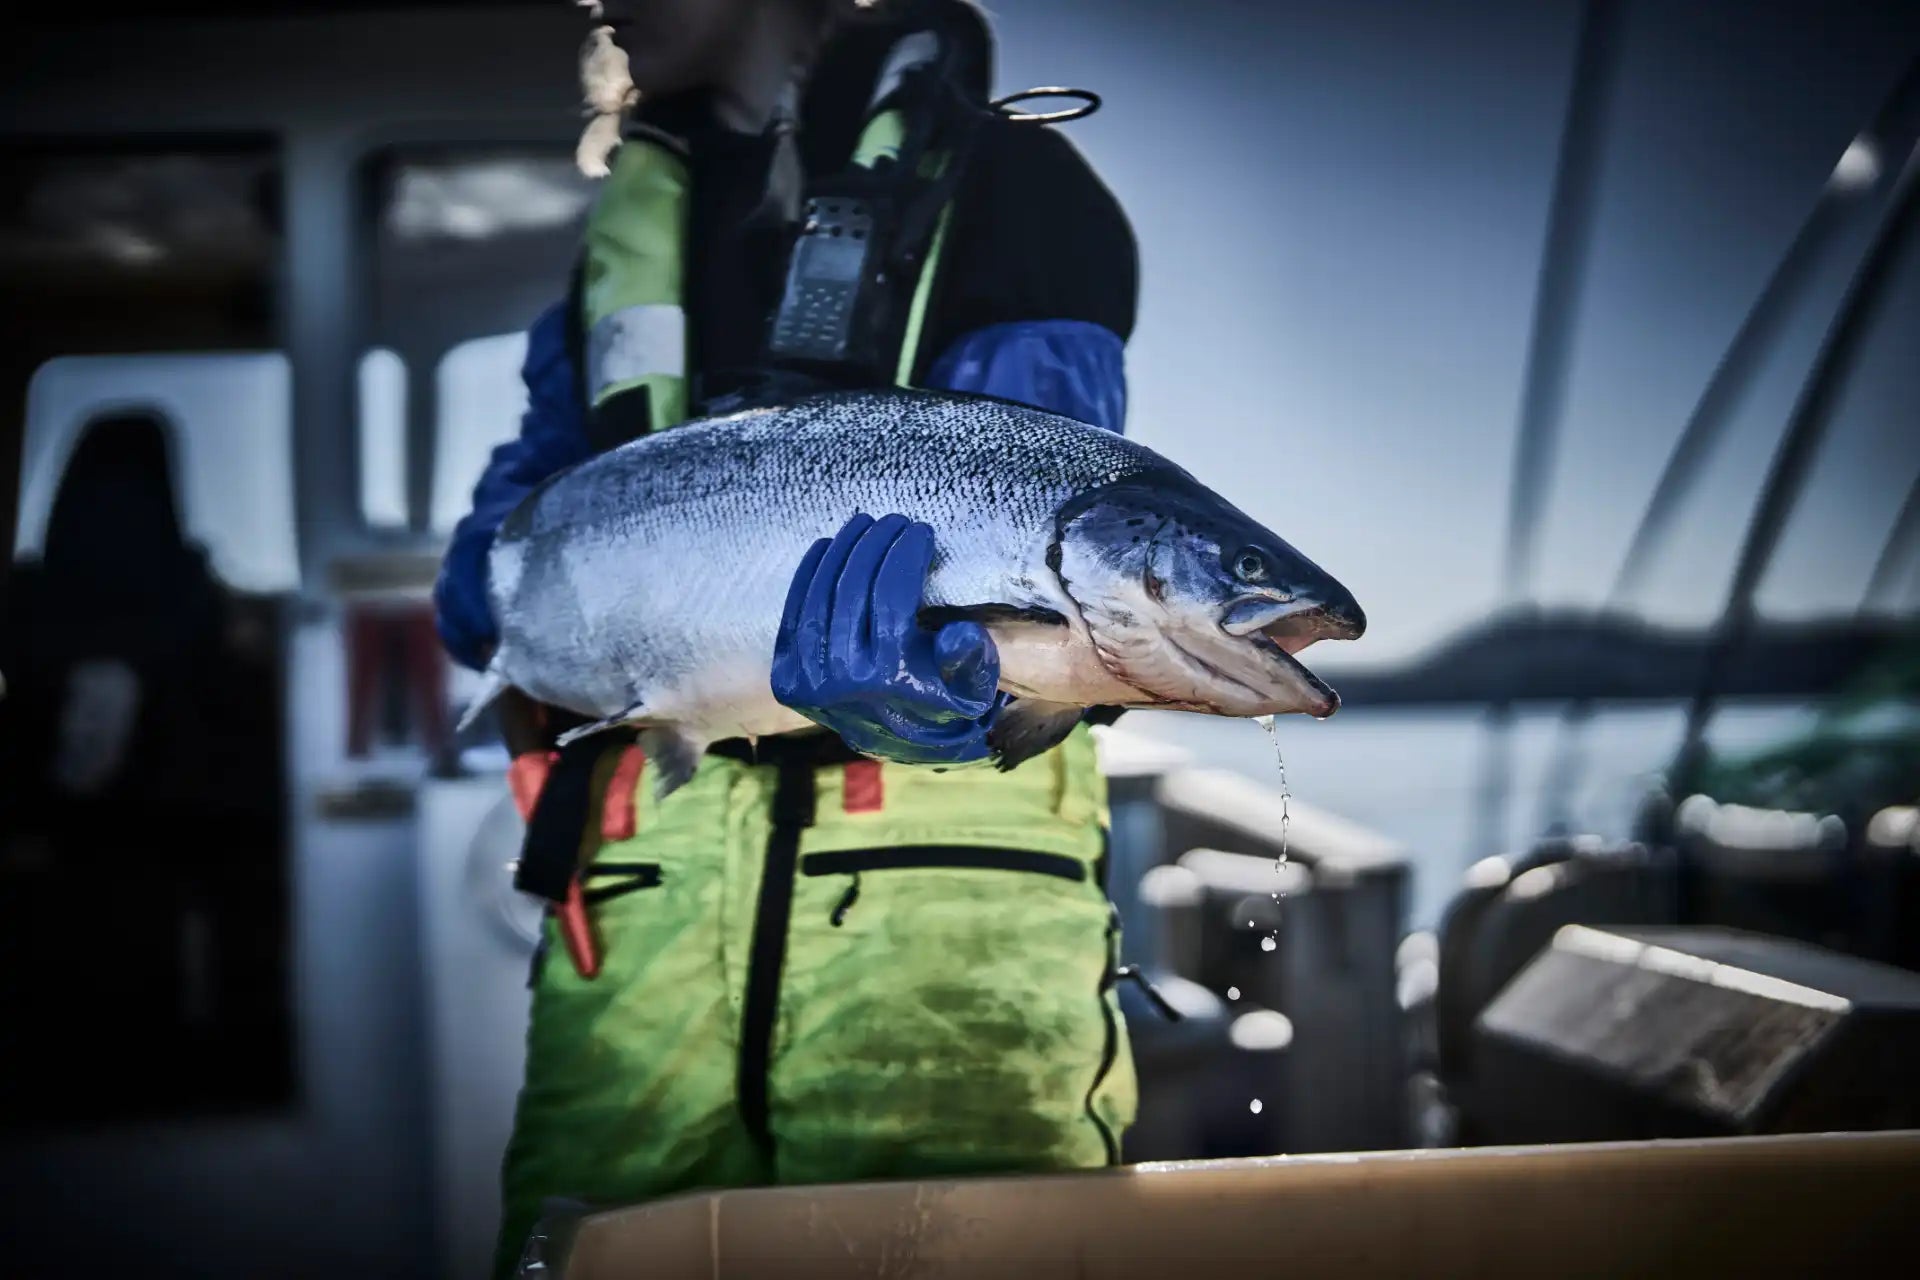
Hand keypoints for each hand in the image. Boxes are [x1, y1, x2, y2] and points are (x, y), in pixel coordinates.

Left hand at [771, 513, 1004, 764]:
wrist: (900, 741)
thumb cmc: (943, 701)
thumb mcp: (972, 688)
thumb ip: (971, 660)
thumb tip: (956, 634)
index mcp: (889, 680)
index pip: (890, 598)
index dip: (905, 556)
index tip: (920, 530)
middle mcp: (842, 681)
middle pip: (853, 590)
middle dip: (876, 545)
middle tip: (894, 521)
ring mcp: (808, 679)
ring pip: (821, 595)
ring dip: (844, 550)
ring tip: (865, 524)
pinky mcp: (787, 676)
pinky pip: (795, 612)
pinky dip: (810, 573)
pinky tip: (829, 545)